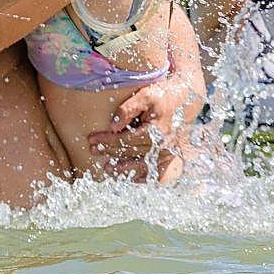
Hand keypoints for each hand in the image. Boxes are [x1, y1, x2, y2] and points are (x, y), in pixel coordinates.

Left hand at [87, 72, 203, 177]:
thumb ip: (128, 109)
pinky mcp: (170, 156)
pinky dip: (145, 177)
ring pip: (142, 164)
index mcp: (156, 130)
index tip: (92, 140)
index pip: (125, 139)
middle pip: (131, 152)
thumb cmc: (161, 95)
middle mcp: (163, 144)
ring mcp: (168, 152)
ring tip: (108, 169)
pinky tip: (132, 178)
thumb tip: (113, 127)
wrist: (182, 98)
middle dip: (110, 153)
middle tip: (93, 151)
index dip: (106, 141)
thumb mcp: (145, 95)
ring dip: (123, 168)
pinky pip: (157, 172)